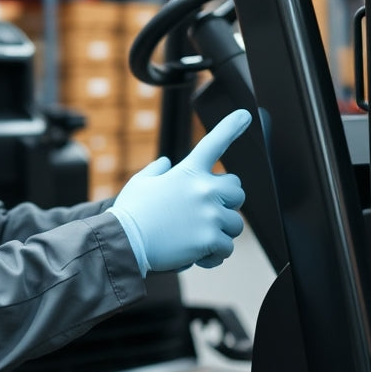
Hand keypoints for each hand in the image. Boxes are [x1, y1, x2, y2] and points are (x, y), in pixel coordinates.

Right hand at [109, 109, 249, 274]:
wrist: (125, 242)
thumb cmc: (131, 213)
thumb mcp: (141, 182)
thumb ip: (157, 170)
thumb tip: (165, 163)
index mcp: (189, 172)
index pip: (214, 143)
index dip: (231, 127)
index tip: (245, 115)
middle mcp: (205, 190)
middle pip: (237, 191)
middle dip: (227, 203)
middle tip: (208, 214)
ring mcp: (210, 215)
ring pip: (235, 224)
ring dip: (220, 232)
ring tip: (197, 239)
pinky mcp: (210, 239)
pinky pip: (226, 248)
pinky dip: (213, 255)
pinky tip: (195, 255)